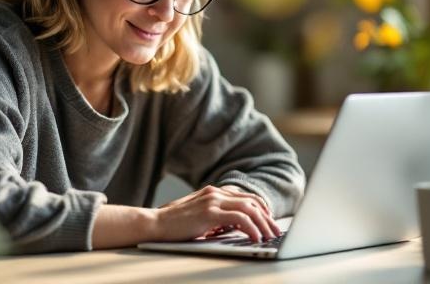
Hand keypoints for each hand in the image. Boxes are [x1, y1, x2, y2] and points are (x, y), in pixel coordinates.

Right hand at [154, 185, 280, 242]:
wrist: (154, 223)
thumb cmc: (173, 224)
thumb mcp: (198, 216)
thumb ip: (215, 216)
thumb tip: (233, 227)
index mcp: (213, 192)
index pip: (245, 197)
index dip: (261, 209)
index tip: (269, 222)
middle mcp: (215, 193)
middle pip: (251, 202)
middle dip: (267, 218)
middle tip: (275, 231)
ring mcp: (212, 201)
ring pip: (249, 209)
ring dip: (263, 224)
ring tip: (269, 237)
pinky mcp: (210, 213)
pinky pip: (240, 219)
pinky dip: (251, 228)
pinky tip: (255, 238)